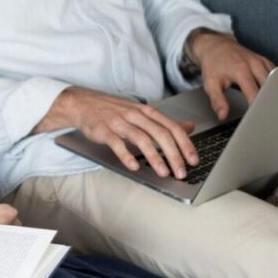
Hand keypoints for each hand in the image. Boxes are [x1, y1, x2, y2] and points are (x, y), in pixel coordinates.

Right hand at [38, 87, 197, 178]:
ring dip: (155, 157)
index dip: (185, 144)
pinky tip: (134, 166)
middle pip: (160, 134)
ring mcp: (119, 121)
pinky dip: (127, 156)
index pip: (171, 127)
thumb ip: (164, 122)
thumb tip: (189, 127)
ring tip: (163, 172)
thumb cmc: (113, 110)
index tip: (194, 160)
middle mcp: (135, 115)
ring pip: (142, 139)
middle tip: (181, 172)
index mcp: (147, 111)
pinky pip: (117, 143)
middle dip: (174, 155)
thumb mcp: (141, 112)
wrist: (83, 104)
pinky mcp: (104, 130)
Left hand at [190, 32, 274, 119]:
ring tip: (275, 108)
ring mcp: (261, 61)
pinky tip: (275, 95)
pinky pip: (276, 75)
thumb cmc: (213, 65)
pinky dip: (276, 85)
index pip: (254, 94)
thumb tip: (223, 115)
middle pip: (270, 87)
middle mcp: (254, 64)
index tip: (258, 119)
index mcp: (241, 70)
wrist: (215, 46)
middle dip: (270, 102)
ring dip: (276, 94)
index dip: (257, 109)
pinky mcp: (265, 61)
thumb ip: (217, 100)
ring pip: (276, 81)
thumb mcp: (210, 83)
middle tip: (270, 116)